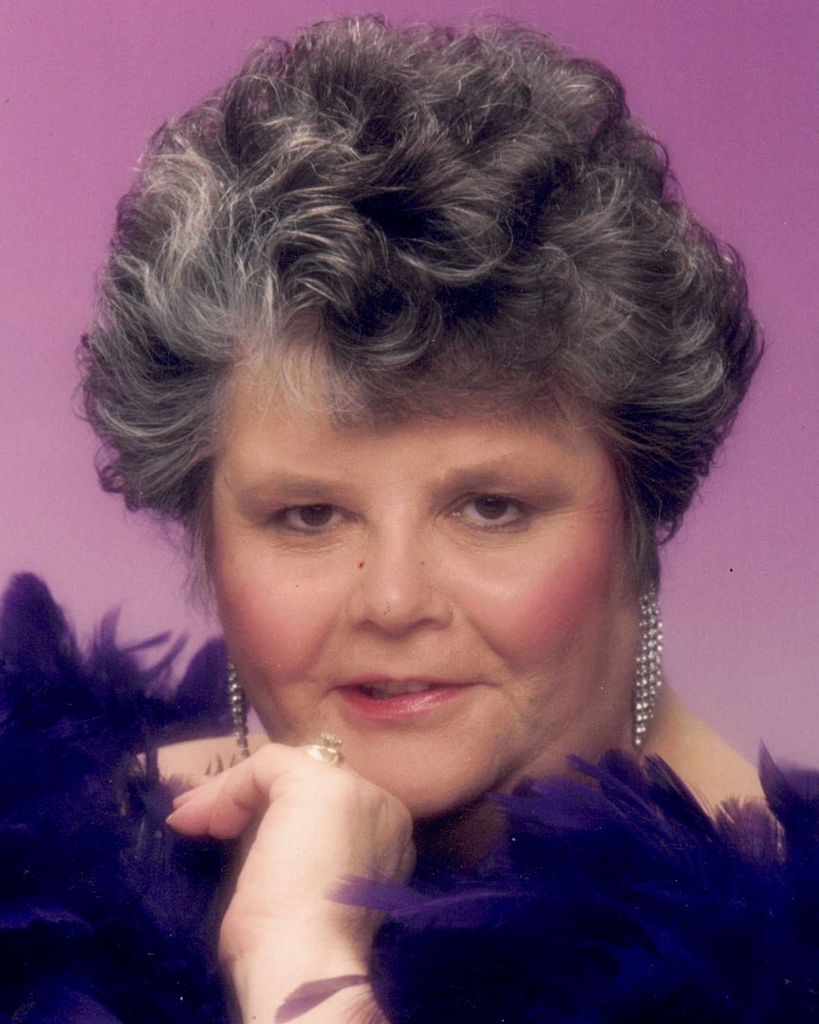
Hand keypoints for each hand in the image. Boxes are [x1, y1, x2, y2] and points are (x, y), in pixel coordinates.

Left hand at [166, 742, 413, 1018]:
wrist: (305, 963)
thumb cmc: (295, 945)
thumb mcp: (299, 887)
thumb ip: (293, 849)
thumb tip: (248, 829)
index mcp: (385, 838)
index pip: (320, 805)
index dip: (267, 814)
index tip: (220, 833)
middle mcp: (380, 806)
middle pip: (301, 782)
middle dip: (242, 796)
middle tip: (195, 817)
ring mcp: (356, 789)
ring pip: (282, 769)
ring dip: (227, 792)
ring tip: (186, 820)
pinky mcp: (322, 781)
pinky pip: (267, 763)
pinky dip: (231, 788)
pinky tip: (211, 824)